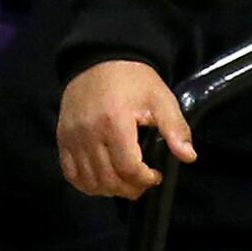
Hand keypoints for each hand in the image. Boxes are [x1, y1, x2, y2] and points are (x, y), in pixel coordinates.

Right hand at [57, 60, 196, 199]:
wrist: (100, 61)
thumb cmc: (134, 80)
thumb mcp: (161, 98)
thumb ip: (175, 128)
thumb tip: (189, 157)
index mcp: (115, 121)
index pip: (128, 167)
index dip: (144, 179)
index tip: (156, 175)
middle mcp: (89, 133)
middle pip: (108, 179)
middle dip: (130, 188)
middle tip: (143, 183)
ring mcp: (72, 138)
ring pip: (89, 181)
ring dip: (110, 190)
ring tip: (126, 183)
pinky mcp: (63, 139)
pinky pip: (71, 174)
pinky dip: (87, 184)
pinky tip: (104, 180)